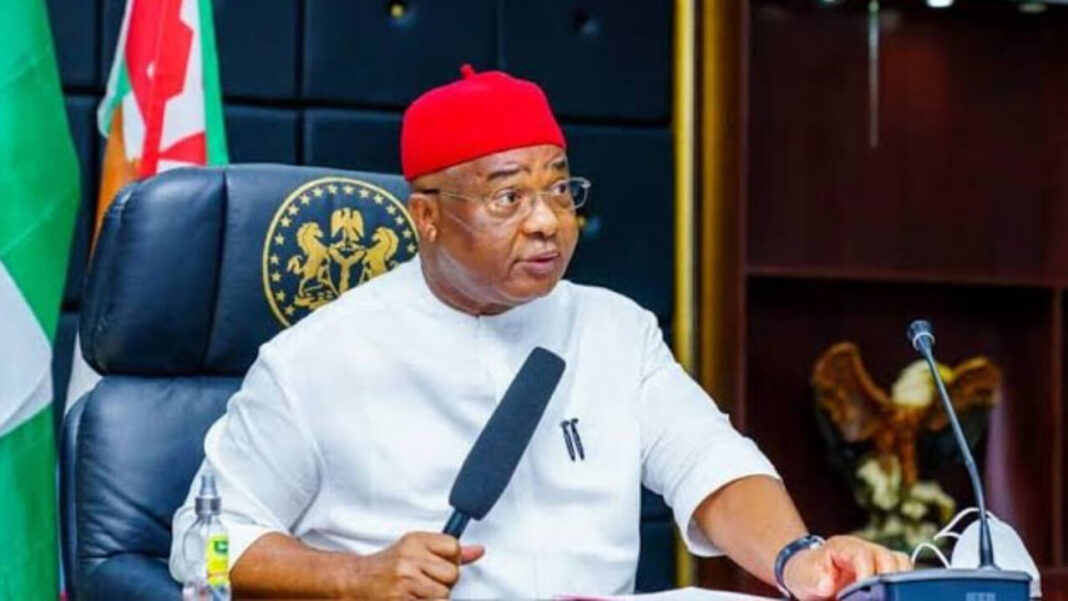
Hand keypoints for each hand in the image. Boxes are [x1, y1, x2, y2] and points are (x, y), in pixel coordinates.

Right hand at [346, 532, 484, 598]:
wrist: (356, 582)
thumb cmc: (388, 567)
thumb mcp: (415, 550)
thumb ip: (447, 552)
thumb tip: (478, 551)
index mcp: (414, 541)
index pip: (453, 547)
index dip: (451, 559)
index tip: (439, 564)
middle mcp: (409, 558)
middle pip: (452, 573)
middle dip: (444, 582)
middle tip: (426, 582)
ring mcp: (405, 581)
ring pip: (444, 594)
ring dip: (435, 598)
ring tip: (419, 593)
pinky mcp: (402, 600)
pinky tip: (415, 599)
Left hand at [782, 535, 911, 599]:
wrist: (809, 575)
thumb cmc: (807, 574)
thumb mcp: (803, 577)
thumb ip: (815, 581)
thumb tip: (827, 585)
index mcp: (844, 547)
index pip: (863, 554)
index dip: (867, 573)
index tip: (866, 591)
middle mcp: (865, 549)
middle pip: (889, 558)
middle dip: (888, 581)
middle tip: (881, 599)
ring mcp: (878, 560)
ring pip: (902, 565)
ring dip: (899, 584)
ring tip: (888, 598)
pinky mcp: (885, 572)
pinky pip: (902, 577)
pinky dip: (900, 588)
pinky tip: (892, 597)